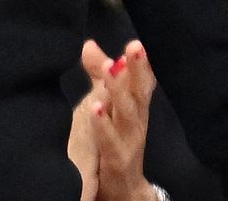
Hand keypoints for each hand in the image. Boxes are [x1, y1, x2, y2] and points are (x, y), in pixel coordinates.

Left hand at [73, 38, 158, 200]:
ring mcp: (128, 145)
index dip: (139, 63)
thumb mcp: (109, 106)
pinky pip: (111, 145)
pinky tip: (95, 108)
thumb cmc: (116, 142)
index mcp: (133, 109)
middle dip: (136, 71)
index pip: (139, 82)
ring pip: (128, 117)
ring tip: (112, 68)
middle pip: (137, 95)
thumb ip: (101, 76)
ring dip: (121, 92)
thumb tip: (88, 44)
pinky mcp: (116, 164)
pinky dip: (103, 127)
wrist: (122, 191)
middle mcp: (134, 125)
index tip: (137, 41)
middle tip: (134, 47)